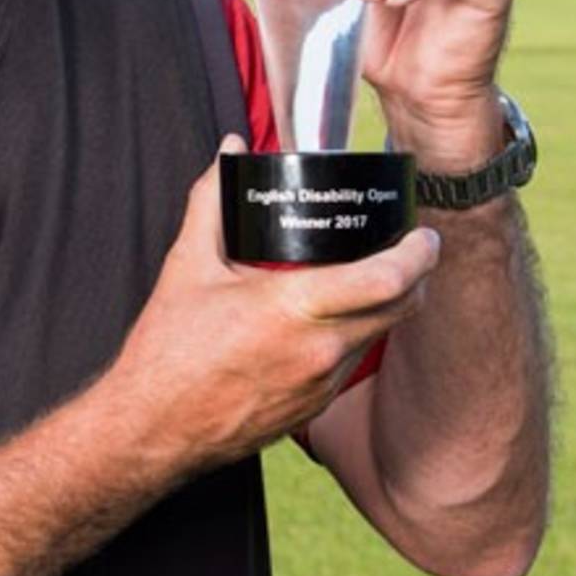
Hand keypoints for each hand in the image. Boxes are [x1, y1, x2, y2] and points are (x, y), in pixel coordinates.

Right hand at [110, 137, 441, 473]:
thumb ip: (211, 201)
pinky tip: (326, 320)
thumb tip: (230, 149)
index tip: (424, 235)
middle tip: (410, 250)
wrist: (151, 427)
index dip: (418, 255)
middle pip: (399, 310)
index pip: (387, 281)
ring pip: (375, 338)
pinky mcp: (312, 411)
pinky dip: (350, 336)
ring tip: (367, 279)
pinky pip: (347, 364)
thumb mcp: (187, 265)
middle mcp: (317, 352)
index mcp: (291, 309)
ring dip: (382, 307)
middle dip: (416, 278)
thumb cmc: (166, 349)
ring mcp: (319, 387)